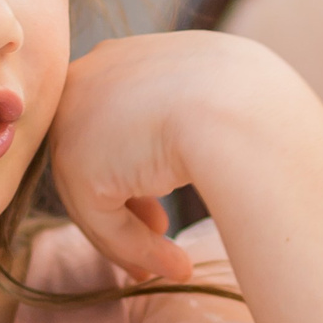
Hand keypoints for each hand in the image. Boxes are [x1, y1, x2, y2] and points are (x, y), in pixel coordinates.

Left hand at [47, 32, 298, 282]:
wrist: (238, 108)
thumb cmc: (246, 101)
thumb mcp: (214, 98)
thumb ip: (184, 123)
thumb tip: (173, 163)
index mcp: (122, 57)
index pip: (116, 117)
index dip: (138, 161)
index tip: (163, 196)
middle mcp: (89, 81)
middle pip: (97, 153)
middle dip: (129, 200)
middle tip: (161, 232)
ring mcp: (76, 120)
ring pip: (98, 191)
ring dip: (134, 234)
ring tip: (175, 265)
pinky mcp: (77, 166)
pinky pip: (103, 219)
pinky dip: (136, 247)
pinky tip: (179, 265)